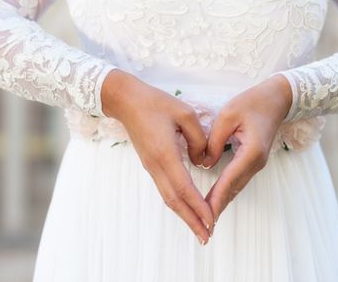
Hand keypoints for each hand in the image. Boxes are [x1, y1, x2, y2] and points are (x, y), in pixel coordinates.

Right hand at [101, 69, 214, 243]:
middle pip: (175, 200)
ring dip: (184, 215)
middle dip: (191, 220)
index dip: (198, 205)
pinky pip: (165, 189)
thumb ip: (199, 139)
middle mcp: (156, 165)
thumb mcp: (185, 114)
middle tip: (207, 236)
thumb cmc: (156, 103)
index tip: (211, 220)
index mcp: (165, 153)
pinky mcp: (151, 164)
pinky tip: (187, 208)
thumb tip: (203, 159)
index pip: (184, 187)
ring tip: (199, 229)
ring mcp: (151, 166)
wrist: (127, 101)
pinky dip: (178, 202)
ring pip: (169, 197)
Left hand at [201, 74, 292, 222]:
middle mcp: (256, 162)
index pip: (229, 178)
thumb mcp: (228, 115)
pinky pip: (238, 180)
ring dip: (222, 202)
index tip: (204, 212)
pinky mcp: (254, 161)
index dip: (216, 197)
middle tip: (202, 225)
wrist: (276, 99)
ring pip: (236, 187)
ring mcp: (257, 163)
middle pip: (233, 189)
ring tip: (206, 218)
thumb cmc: (252, 103)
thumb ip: (214, 141)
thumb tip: (204, 164)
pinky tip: (216, 200)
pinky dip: (226, 192)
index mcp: (252, 151)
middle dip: (217, 207)